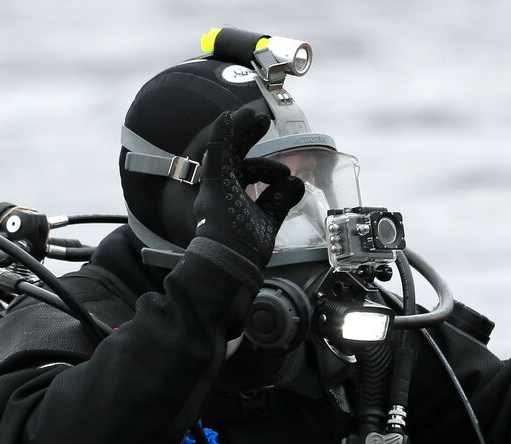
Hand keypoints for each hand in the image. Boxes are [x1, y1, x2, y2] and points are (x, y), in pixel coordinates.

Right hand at [192, 108, 304, 268]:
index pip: (248, 175)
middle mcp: (222, 192)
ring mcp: (216, 187)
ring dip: (239, 130)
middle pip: (236, 157)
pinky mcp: (213, 184)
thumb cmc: (245, 248)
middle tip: (263, 120)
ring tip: (253, 113)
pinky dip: (222, 135)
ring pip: (225, 150)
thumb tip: (297, 183)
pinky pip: (216, 154)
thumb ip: (280, 201)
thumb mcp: (269, 219)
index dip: (266, 169)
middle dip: (249, 138)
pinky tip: (228, 117)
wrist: (232, 261)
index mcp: (233, 200)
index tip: (285, 172)